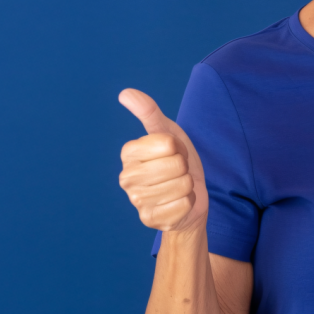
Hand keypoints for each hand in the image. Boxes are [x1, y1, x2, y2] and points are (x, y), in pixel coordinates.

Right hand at [118, 88, 207, 232]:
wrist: (188, 196)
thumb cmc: (177, 160)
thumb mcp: (168, 133)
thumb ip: (149, 112)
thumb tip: (125, 93)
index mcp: (128, 152)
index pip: (168, 143)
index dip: (178, 147)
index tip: (172, 153)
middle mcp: (126, 177)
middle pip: (176, 165)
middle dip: (184, 167)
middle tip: (177, 171)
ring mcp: (136, 201)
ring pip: (181, 185)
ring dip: (186, 185)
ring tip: (177, 186)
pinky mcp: (150, 220)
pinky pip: (183, 205)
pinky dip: (187, 203)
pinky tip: (177, 203)